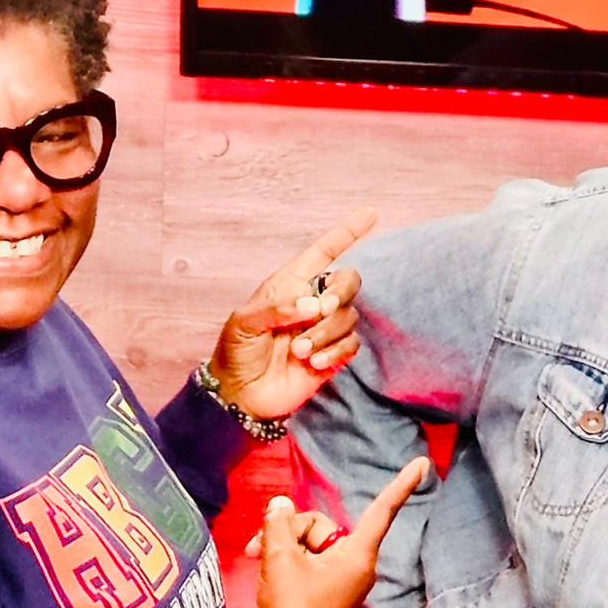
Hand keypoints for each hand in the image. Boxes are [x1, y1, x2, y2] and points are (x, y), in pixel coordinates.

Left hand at [206, 210, 379, 425]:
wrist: (241, 394)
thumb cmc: (237, 351)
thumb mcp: (244, 322)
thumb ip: (276, 307)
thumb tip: (313, 305)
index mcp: (290, 285)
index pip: (323, 252)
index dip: (346, 233)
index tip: (370, 213)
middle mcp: (312, 302)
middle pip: (348, 281)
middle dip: (339, 293)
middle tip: (318, 312)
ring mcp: (324, 329)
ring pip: (349, 316)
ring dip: (326, 333)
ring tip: (299, 351)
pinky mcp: (333, 354)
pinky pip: (351, 343)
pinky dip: (334, 352)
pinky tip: (313, 363)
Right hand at [253, 462, 427, 607]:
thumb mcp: (278, 559)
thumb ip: (279, 524)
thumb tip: (280, 505)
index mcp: (358, 556)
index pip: (382, 511)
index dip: (401, 485)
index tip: (424, 464)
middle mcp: (357, 564)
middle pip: (322, 526)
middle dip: (290, 531)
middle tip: (261, 549)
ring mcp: (343, 577)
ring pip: (310, 542)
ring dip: (282, 546)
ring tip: (259, 558)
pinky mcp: (328, 587)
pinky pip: (309, 559)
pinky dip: (288, 559)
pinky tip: (266, 566)